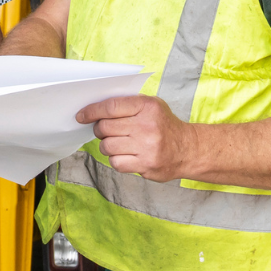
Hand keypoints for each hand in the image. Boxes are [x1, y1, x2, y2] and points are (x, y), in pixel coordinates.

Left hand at [79, 94, 199, 182]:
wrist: (188, 149)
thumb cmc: (165, 126)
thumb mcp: (152, 106)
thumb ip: (128, 105)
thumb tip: (96, 110)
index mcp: (147, 107)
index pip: (111, 107)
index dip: (92, 111)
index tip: (82, 116)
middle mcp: (147, 126)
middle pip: (106, 127)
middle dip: (100, 130)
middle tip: (105, 131)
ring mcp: (146, 147)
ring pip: (107, 146)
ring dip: (107, 146)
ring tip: (118, 144)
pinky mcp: (146, 164)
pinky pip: (116, 162)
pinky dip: (117, 159)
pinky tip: (126, 155)